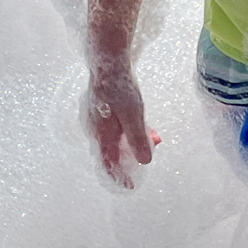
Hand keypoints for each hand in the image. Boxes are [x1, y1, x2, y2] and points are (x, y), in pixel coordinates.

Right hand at [88, 61, 153, 184]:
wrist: (107, 61)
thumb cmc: (119, 87)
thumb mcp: (133, 115)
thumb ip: (138, 138)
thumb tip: (145, 161)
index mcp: (101, 134)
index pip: (108, 164)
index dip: (118, 176)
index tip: (129, 186)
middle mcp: (95, 129)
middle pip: (111, 153)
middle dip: (129, 159)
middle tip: (145, 160)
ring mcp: (96, 119)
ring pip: (114, 139)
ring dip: (131, 143)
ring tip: (152, 138)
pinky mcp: (100, 109)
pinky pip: (113, 127)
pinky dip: (127, 131)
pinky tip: (140, 124)